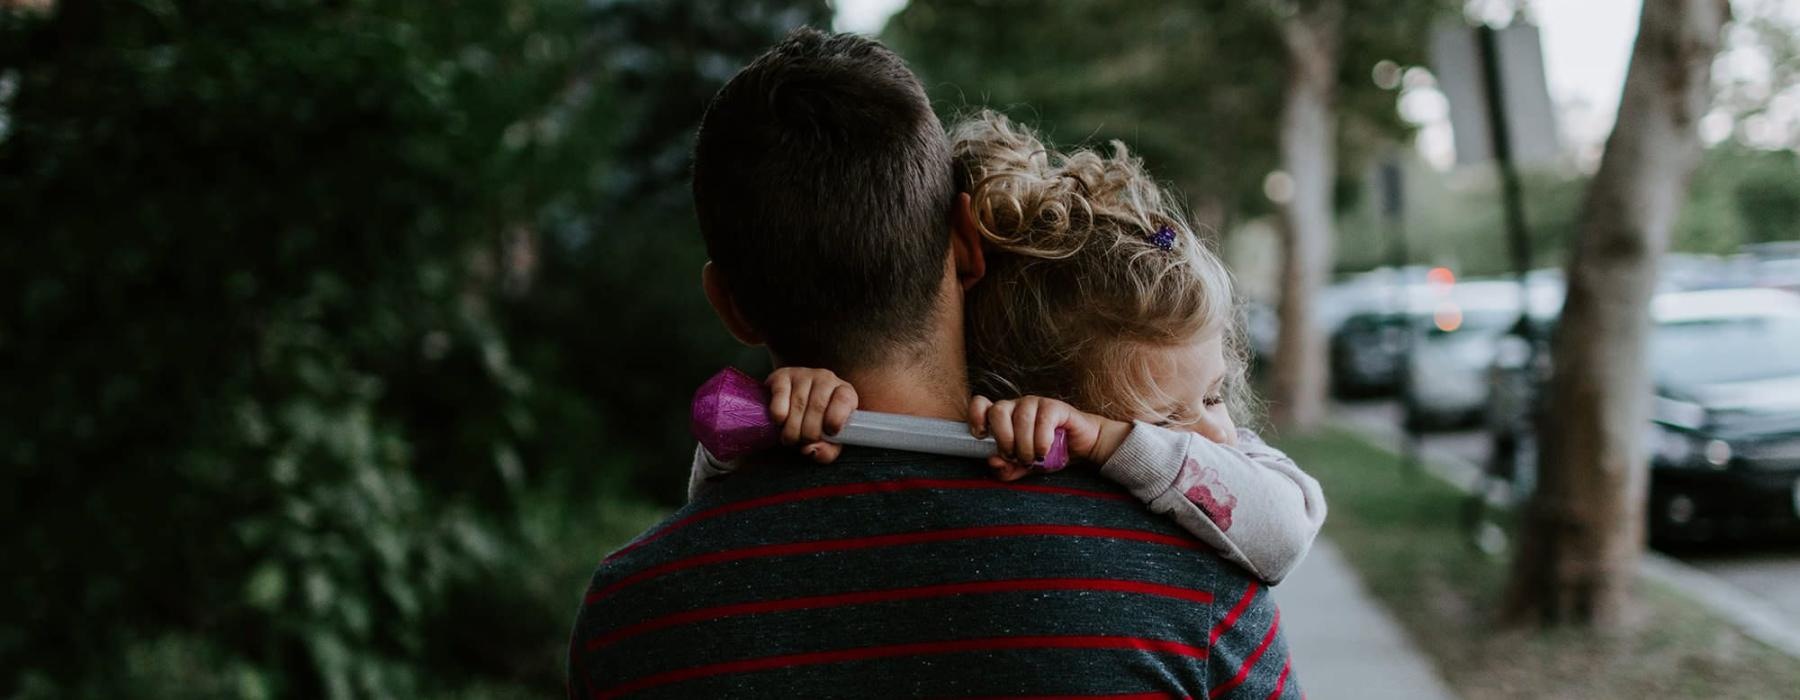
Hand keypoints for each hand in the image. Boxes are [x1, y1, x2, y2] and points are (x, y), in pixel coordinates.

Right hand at [767, 367, 857, 463]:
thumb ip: (827, 451)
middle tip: (802, 442)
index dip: (836, 419)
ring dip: (792, 428)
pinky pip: (780, 395)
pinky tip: (780, 422)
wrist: (792, 403)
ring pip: (798, 403)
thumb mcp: (828, 440)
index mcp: (845, 393)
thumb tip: (811, 450)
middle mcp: (826, 379)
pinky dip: (779, 414)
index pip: (844, 400)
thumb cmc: (816, 423)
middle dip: (809, 432)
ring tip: (790, 437)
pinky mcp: (782, 375)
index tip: (829, 433)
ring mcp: (803, 374)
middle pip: (818, 406)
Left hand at [967, 395, 1131, 480]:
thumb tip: (992, 461)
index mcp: (1004, 417)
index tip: (982, 436)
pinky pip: (1042, 420)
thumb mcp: (1024, 467)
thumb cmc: (1049, 453)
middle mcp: (1016, 406)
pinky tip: (1045, 451)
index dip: (976, 416)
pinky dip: (1041, 440)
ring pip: (1020, 419)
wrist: (1082, 448)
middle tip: (1015, 456)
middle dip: (1004, 440)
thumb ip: (1006, 469)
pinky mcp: (1054, 406)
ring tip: (1033, 458)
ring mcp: (1035, 403)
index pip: (981, 404)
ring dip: (1025, 445)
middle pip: (998, 411)